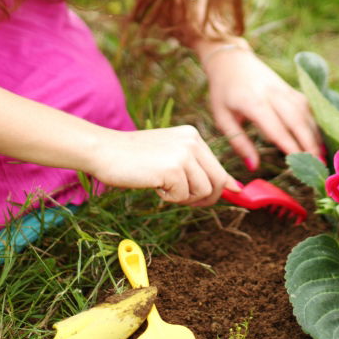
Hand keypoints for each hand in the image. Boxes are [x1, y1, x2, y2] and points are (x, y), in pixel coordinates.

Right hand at [88, 125, 240, 205]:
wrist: (104, 151)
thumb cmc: (133, 157)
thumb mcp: (169, 156)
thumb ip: (196, 168)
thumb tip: (233, 188)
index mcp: (192, 136)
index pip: (218, 166)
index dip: (224, 185)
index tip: (231, 194)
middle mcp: (192, 141)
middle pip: (218, 180)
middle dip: (208, 198)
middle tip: (190, 202)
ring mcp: (184, 154)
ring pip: (203, 191)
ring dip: (184, 198)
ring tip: (163, 187)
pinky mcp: (173, 169)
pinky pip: (183, 197)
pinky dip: (169, 198)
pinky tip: (153, 185)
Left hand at [202, 46, 321, 169]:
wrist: (230, 59)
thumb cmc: (223, 92)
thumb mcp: (222, 117)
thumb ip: (239, 142)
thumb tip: (253, 167)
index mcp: (253, 102)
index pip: (276, 128)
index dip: (290, 146)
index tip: (301, 164)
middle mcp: (272, 94)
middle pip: (297, 120)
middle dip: (309, 143)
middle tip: (319, 165)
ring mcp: (284, 89)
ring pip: (306, 113)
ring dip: (315, 134)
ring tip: (322, 156)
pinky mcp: (290, 87)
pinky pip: (307, 106)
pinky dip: (315, 122)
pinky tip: (318, 138)